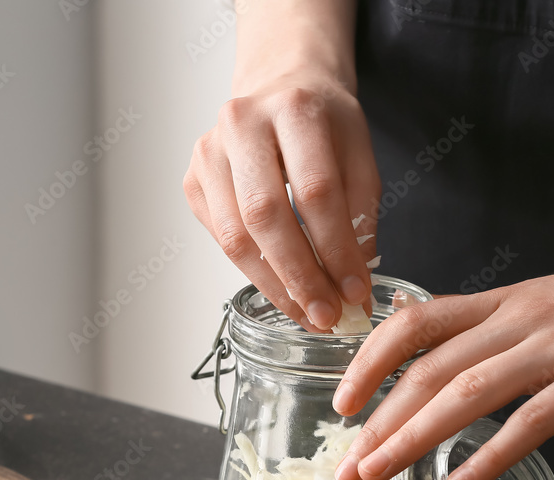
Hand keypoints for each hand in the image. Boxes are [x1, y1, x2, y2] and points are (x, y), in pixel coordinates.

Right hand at [184, 72, 379, 331]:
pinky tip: (283, 289)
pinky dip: (254, 272)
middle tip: (327, 317)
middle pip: (267, 216)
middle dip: (300, 277)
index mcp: (294, 108)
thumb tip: (354, 290)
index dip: (336, 249)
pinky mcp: (193, 180)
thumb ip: (360, 219)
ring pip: (236, 236)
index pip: (316, 191)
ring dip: (275, 286)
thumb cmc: (325, 125)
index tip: (356, 292)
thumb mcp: (360, 157)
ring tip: (308, 315)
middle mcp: (242, 124)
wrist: (280, 87)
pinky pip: (222, 239)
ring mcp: (209, 152)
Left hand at [332, 239, 553, 479]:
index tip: (342, 402)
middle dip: (378, 420)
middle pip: (428, 369)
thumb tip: (454, 372)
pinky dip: (491, 454)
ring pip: (465, 393)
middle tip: (345, 467)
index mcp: (503, 302)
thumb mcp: (548, 304)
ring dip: (412, 437)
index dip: (369, 361)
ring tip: (377, 475)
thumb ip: (501, 332)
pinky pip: (532, 419)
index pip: (415, 323)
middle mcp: (518, 320)